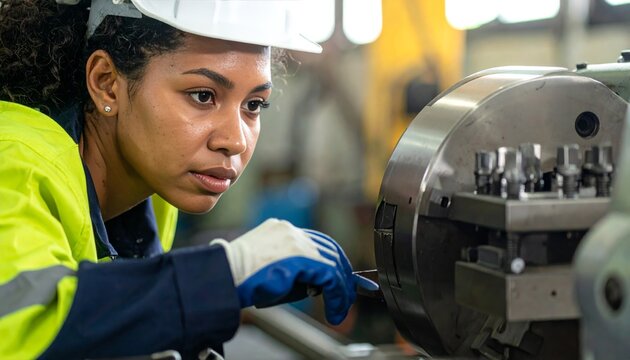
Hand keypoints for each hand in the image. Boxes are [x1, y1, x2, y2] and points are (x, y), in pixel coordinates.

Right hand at [211, 218, 377, 324]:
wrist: (225, 275)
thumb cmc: (239, 276)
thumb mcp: (270, 267)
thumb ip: (293, 269)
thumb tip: (317, 285)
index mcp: (281, 230)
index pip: (316, 243)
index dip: (330, 262)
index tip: (336, 279)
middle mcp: (292, 231)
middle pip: (329, 249)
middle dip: (341, 274)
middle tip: (344, 295)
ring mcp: (298, 241)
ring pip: (333, 262)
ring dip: (341, 287)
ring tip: (341, 306)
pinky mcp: (303, 257)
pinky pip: (331, 275)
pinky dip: (338, 294)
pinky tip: (336, 309)